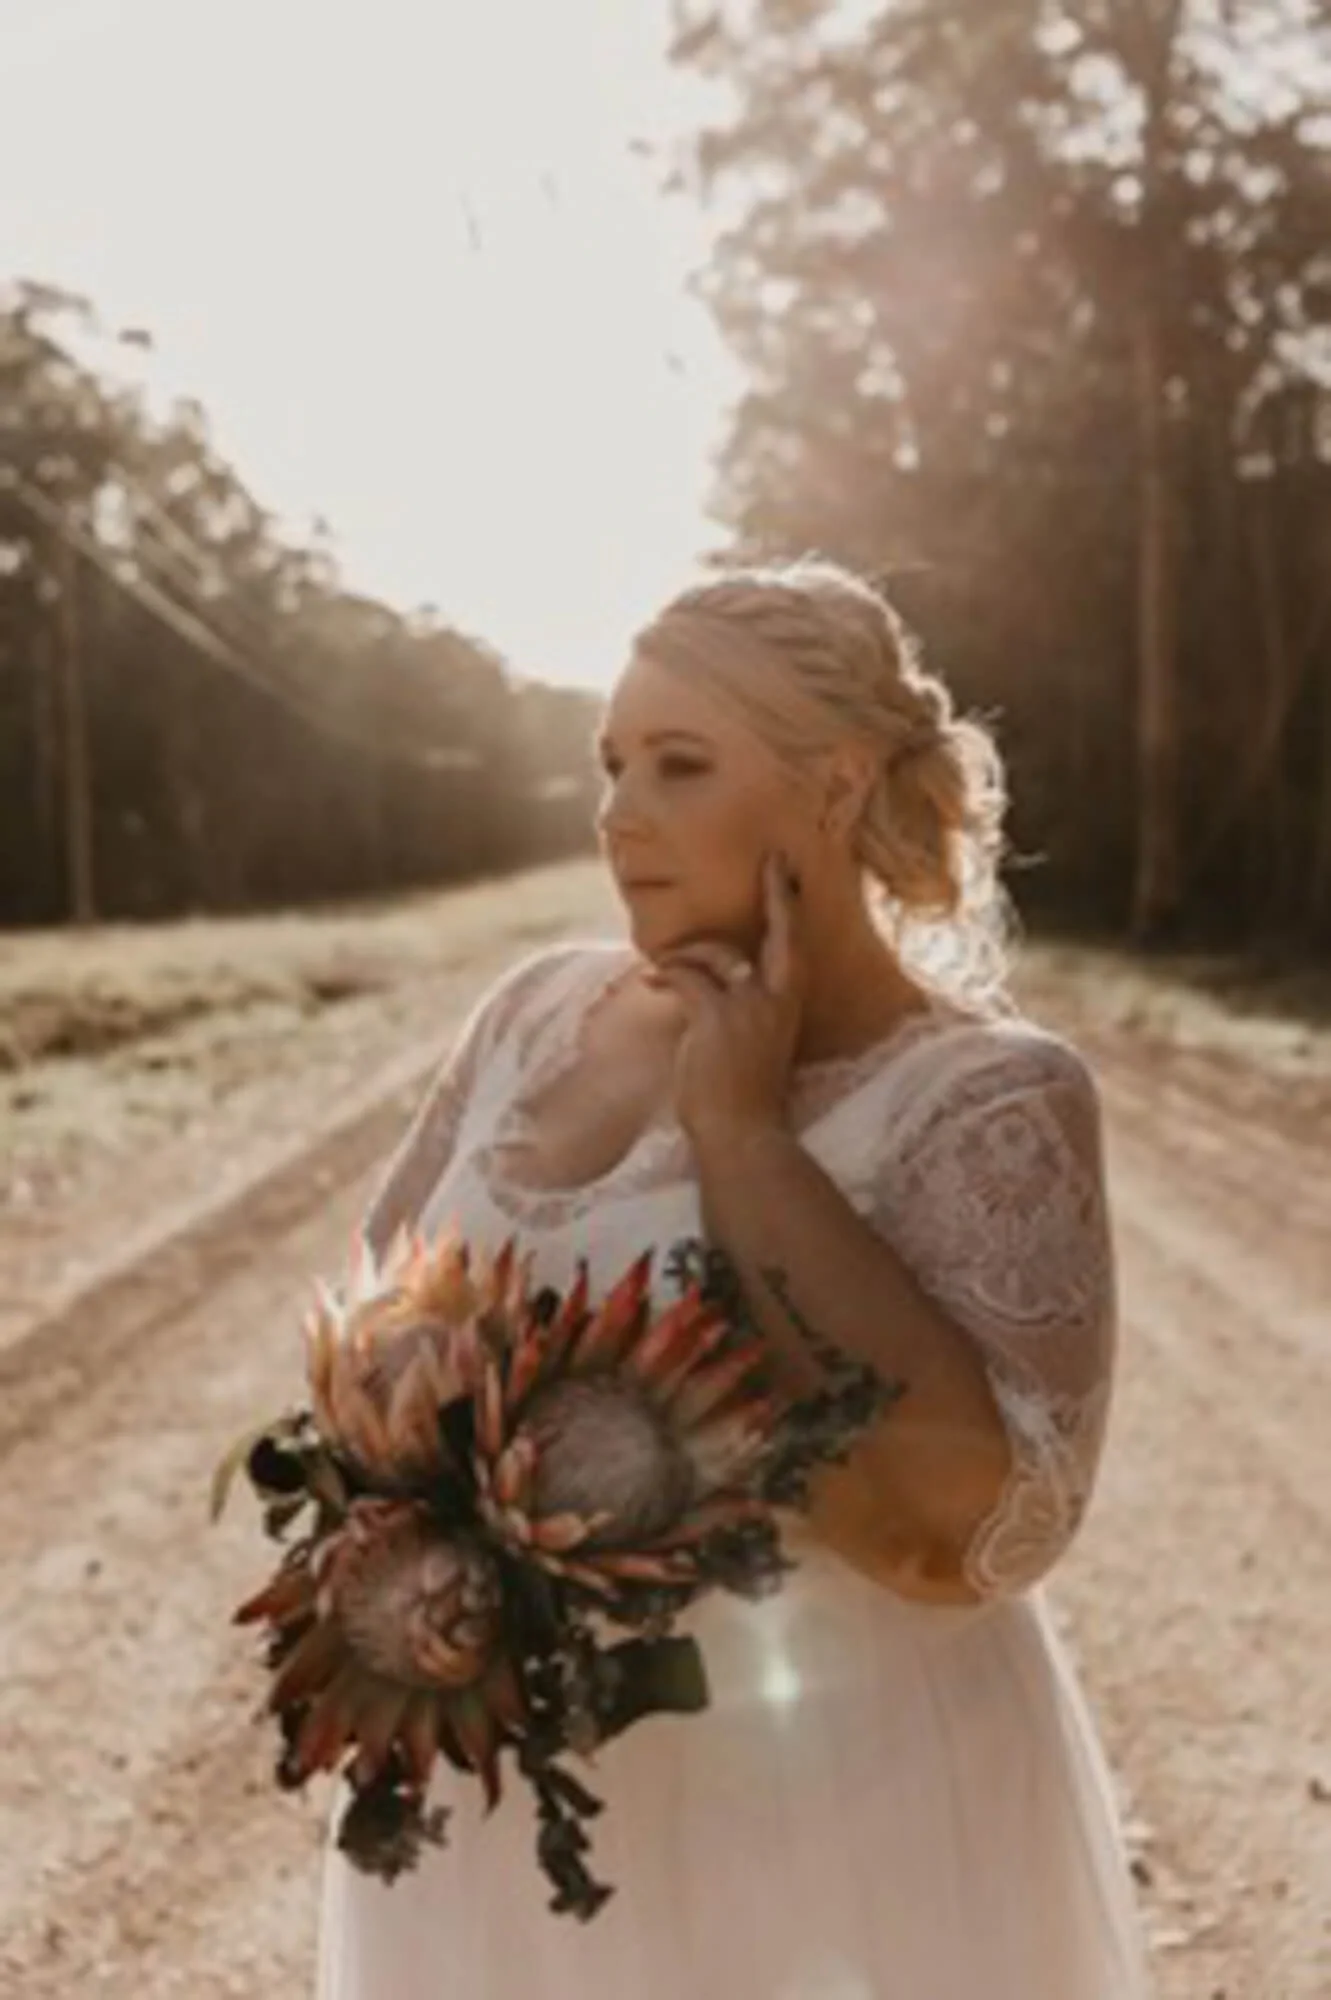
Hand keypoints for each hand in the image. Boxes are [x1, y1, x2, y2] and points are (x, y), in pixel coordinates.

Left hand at [645, 852, 806, 1152]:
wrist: (741, 1134)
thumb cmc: (744, 1096)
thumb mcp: (756, 1044)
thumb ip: (747, 1009)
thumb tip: (713, 978)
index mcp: (790, 1006)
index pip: (795, 947)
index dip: (791, 907)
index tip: (788, 871)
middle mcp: (777, 999)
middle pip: (778, 933)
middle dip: (776, 894)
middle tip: (771, 864)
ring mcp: (749, 1006)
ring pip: (714, 953)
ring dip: (683, 956)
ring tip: (659, 971)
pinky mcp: (716, 1016)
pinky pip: (685, 977)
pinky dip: (665, 976)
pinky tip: (651, 984)